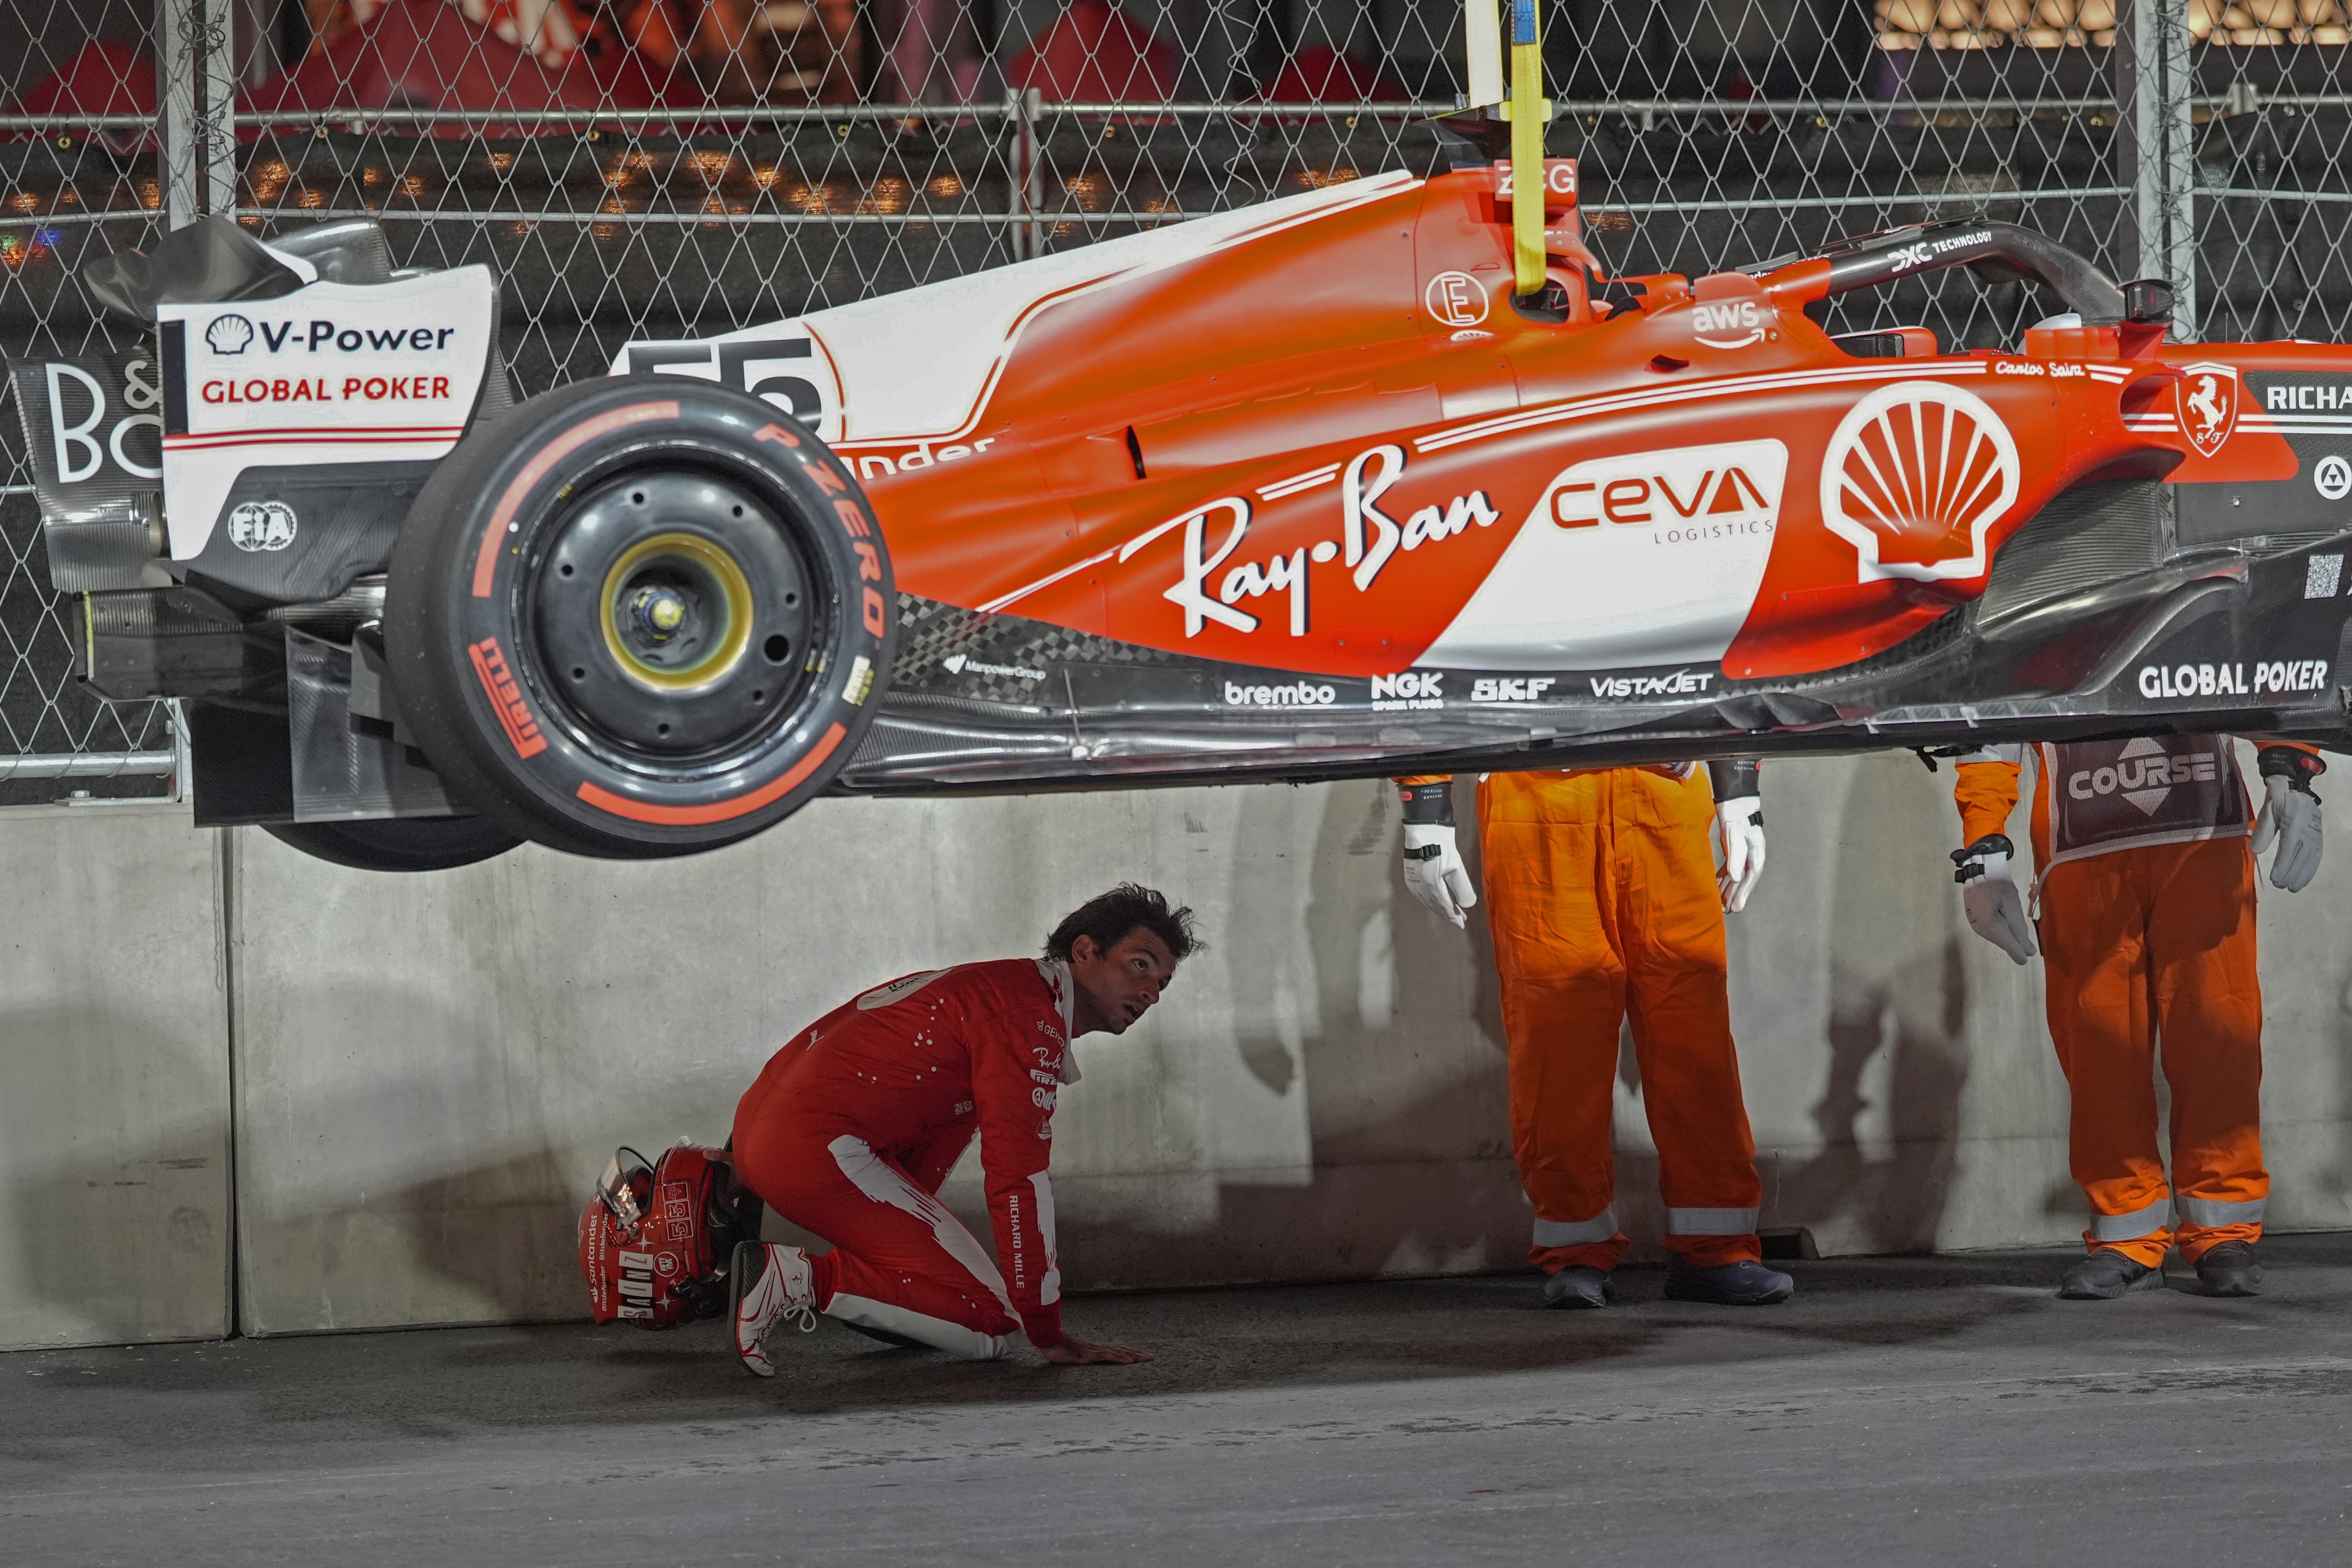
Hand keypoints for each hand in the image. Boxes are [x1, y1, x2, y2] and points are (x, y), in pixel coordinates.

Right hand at [1038, 1335, 1153, 1364]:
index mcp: (1095, 1350)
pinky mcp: (1089, 1354)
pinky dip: (1120, 1358)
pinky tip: (1129, 1361)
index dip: (1129, 1353)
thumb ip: (1078, 1358)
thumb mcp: (1071, 1357)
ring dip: (1133, 1356)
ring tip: (1145, 1358)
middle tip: (1151, 1357)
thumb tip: (1080, 1361)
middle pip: (1122, 1350)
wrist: (1048, 1339)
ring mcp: (1094, 1351)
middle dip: (1137, 1354)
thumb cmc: (1057, 1348)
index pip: (1116, 1351)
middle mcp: (1097, 1349)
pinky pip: (1107, 1356)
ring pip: (1118, 1352)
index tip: (1141, 1356)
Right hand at [1402, 823, 1477, 928]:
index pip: (1445, 907)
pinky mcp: (1409, 878)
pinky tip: (1435, 901)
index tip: (1462, 923)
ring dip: (1439, 908)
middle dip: (1448, 913)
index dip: (1454, 916)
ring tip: (1450, 911)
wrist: (1424, 831)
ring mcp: (1412, 883)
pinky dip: (1429, 901)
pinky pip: (1420, 896)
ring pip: (1427, 902)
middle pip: (1436, 907)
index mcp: (1432, 886)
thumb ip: (1462, 888)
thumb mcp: (1456, 867)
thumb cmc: (1441, 846)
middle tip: (1460, 918)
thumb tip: (1467, 906)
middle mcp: (1419, 888)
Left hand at [1715, 798, 1765, 912]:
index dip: (1742, 895)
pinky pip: (1729, 868)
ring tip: (1720, 903)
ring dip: (1728, 889)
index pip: (1749, 879)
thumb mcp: (1736, 837)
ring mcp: (1743, 855)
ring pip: (1736, 876)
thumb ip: (1736, 857)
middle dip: (1734, 896)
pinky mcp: (1734, 851)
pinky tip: (1716, 885)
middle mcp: (1751, 858)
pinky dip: (1723, 878)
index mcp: (1755, 856)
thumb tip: (1736, 878)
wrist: (1734, 803)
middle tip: (1726, 912)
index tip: (1735, 909)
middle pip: (1743, 881)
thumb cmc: (1737, 819)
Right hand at [1951, 834, 2034, 964]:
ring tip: (2019, 937)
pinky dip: (2001, 932)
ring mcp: (1975, 924)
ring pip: (1996, 937)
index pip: (2009, 944)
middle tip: (2029, 949)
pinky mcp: (1974, 920)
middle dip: (2015, 944)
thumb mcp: (2012, 902)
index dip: (2020, 951)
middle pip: (2002, 942)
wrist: (1978, 867)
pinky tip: (2006, 927)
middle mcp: (1980, 928)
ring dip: (2008, 938)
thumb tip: (2025, 947)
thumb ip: (2018, 926)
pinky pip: (1991, 931)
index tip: (2028, 957)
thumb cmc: (1997, 881)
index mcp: (1990, 924)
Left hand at [2251, 771, 2323, 892]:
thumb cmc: (2277, 800)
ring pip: (2310, 858)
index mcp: (2294, 821)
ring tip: (2292, 888)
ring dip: (2302, 874)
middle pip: (2301, 855)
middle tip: (2281, 886)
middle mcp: (2308, 828)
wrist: (2294, 788)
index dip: (2283, 864)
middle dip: (2291, 873)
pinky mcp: (2318, 836)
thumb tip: (2255, 851)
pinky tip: (2304, 879)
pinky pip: (2316, 855)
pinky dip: (2310, 868)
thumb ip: (2262, 830)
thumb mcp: (2266, 811)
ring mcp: (2315, 832)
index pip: (2288, 846)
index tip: (2275, 878)